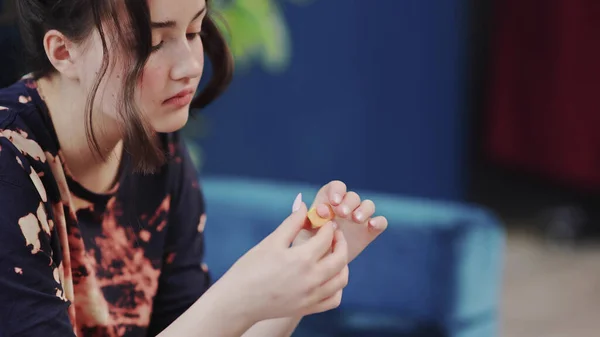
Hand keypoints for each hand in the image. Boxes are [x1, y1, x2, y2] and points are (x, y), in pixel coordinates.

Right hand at [216, 197, 348, 323]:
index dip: (328, 225)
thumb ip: (292, 223)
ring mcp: (311, 296)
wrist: (238, 301)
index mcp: (301, 259)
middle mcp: (311, 279)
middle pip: (340, 257)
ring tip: (333, 254)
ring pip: (341, 279)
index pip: (326, 237)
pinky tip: (329, 276)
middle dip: (341, 241)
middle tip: (334, 234)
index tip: (325, 221)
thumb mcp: (271, 242)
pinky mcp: (308, 308)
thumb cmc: (250, 269)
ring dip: (342, 263)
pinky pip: (334, 299)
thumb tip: (304, 204)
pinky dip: (337, 287)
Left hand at [295, 181, 387, 262]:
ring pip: (368, 205)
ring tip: (356, 219)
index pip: (336, 188)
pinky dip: (379, 221)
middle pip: (352, 196)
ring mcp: (359, 218)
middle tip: (342, 213)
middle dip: (348, 203)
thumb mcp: (303, 233)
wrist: (321, 268)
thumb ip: (304, 218)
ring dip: (363, 209)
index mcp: (329, 203)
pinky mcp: (370, 231)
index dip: (337, 192)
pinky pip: (381, 221)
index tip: (333, 202)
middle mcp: (346, 207)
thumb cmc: (308, 248)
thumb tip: (302, 201)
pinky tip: (372, 225)